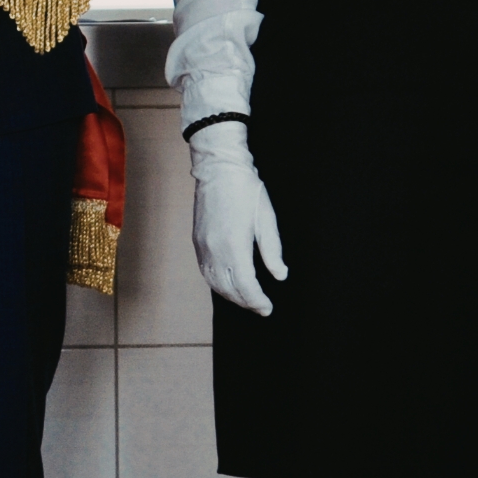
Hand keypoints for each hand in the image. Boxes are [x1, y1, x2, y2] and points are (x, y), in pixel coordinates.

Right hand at [189, 120, 288, 314]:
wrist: (218, 168)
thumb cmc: (245, 189)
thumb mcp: (267, 218)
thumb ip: (272, 250)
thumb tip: (280, 275)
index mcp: (234, 245)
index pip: (246, 285)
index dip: (258, 301)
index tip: (268, 308)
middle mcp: (215, 250)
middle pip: (229, 289)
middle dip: (246, 303)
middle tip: (261, 308)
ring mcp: (203, 247)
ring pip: (215, 284)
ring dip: (231, 297)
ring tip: (247, 301)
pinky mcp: (197, 242)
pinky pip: (206, 272)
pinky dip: (218, 285)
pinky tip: (229, 286)